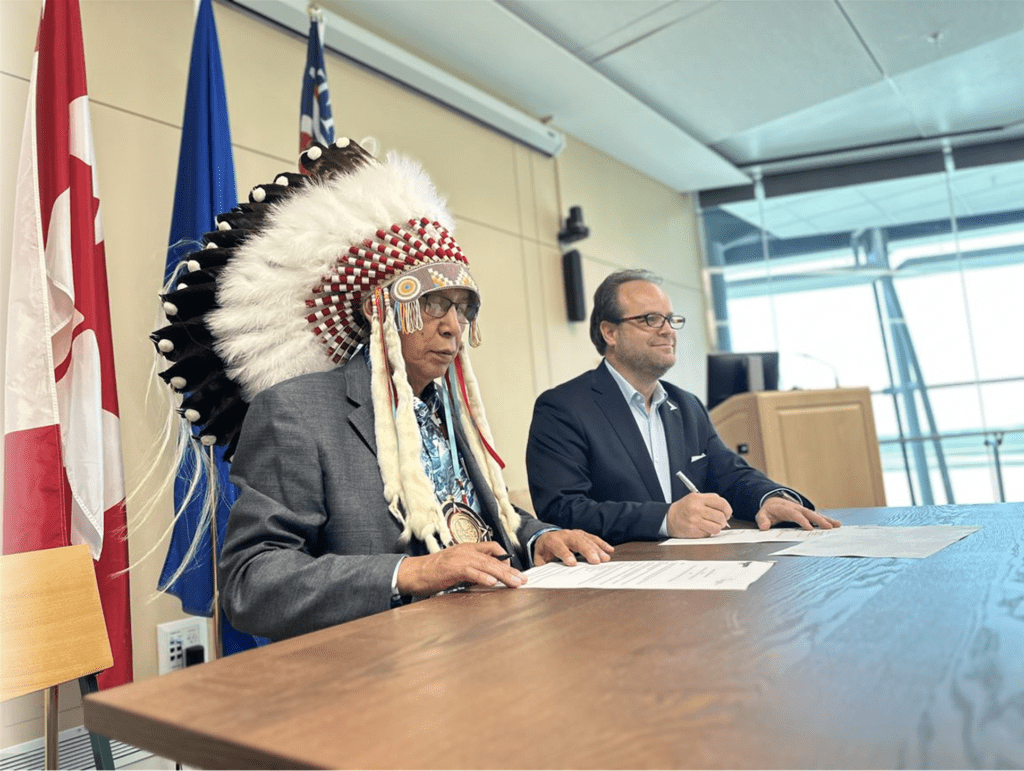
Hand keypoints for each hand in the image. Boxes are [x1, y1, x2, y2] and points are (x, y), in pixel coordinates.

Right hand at [396, 542, 523, 596]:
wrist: (413, 572)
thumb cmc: (433, 572)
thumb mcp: (456, 567)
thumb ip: (472, 570)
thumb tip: (488, 578)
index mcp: (466, 548)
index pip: (491, 547)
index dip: (505, 557)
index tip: (514, 569)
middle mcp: (465, 550)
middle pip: (493, 558)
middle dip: (510, 570)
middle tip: (522, 579)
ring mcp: (459, 558)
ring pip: (486, 565)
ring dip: (503, 575)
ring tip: (514, 583)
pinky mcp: (452, 568)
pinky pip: (472, 572)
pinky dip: (483, 577)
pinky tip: (493, 583)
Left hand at [533, 529, 613, 566]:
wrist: (546, 536)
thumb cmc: (544, 550)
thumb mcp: (538, 558)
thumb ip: (541, 565)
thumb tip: (545, 575)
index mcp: (552, 541)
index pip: (559, 547)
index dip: (566, 555)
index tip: (573, 563)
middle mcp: (565, 535)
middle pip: (577, 542)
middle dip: (587, 551)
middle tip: (595, 561)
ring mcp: (575, 534)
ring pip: (587, 540)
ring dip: (597, 549)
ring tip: (605, 558)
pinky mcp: (582, 534)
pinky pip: (593, 538)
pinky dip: (602, 544)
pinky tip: (609, 550)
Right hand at [666, 492, 731, 537]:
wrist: (669, 518)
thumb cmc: (684, 509)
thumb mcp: (695, 498)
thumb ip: (710, 501)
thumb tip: (726, 510)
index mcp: (698, 498)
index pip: (721, 503)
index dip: (728, 509)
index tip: (727, 513)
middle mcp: (696, 508)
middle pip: (721, 516)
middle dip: (723, 521)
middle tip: (720, 521)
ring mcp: (694, 520)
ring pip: (717, 527)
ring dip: (717, 528)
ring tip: (712, 525)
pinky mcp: (693, 531)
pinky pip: (709, 534)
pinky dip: (709, 532)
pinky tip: (703, 529)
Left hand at [754, 495, 841, 530]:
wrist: (773, 501)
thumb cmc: (769, 510)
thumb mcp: (762, 514)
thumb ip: (762, 520)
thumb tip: (764, 527)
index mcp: (786, 509)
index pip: (795, 514)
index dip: (802, 520)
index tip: (809, 528)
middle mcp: (796, 508)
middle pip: (809, 514)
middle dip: (819, 520)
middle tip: (828, 527)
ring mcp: (803, 510)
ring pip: (816, 514)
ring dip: (826, 520)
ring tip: (836, 525)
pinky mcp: (807, 513)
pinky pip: (818, 516)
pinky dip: (827, 520)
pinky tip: (836, 525)